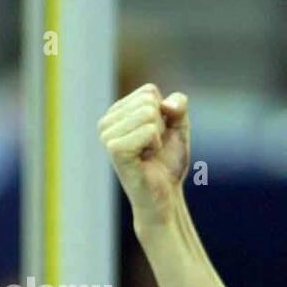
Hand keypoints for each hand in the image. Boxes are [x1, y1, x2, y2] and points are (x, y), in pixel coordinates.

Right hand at [98, 84, 189, 226]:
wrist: (166, 195)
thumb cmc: (168, 163)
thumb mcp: (178, 127)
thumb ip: (177, 105)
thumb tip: (166, 104)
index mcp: (117, 112)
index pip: (149, 91)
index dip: (164, 114)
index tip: (157, 136)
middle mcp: (107, 121)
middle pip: (148, 101)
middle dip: (161, 125)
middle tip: (154, 148)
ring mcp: (107, 134)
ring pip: (148, 114)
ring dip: (158, 137)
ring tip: (149, 154)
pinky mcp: (114, 148)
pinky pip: (148, 131)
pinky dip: (155, 145)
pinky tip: (146, 158)